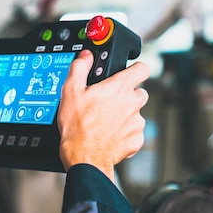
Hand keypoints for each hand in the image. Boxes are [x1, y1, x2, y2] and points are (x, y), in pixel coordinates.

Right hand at [57, 50, 149, 181]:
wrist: (84, 156)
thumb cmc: (77, 126)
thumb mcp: (71, 91)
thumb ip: (80, 68)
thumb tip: (85, 56)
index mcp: (119, 87)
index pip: (142, 68)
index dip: (136, 68)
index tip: (130, 72)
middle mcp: (132, 103)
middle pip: (140, 91)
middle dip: (128, 94)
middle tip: (110, 101)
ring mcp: (137, 122)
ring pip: (137, 113)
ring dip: (126, 114)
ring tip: (106, 121)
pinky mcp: (137, 139)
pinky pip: (135, 132)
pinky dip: (125, 133)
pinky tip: (110, 134)